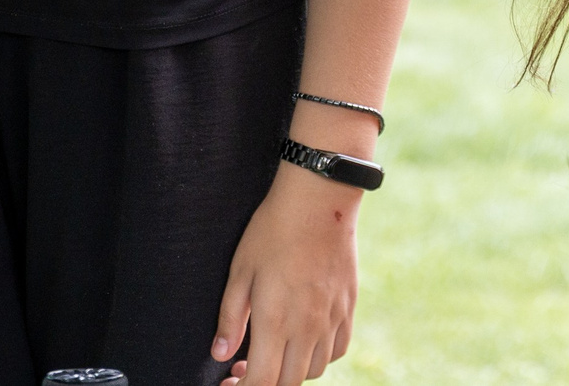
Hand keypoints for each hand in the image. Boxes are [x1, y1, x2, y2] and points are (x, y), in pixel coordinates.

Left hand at [211, 164, 359, 385]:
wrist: (319, 201)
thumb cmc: (273, 231)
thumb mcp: (241, 270)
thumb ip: (231, 317)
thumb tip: (220, 354)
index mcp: (275, 320)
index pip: (262, 382)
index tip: (230, 382)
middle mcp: (307, 327)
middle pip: (288, 383)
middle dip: (265, 383)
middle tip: (246, 367)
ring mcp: (332, 319)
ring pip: (314, 370)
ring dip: (291, 371)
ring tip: (275, 351)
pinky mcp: (348, 308)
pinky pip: (338, 350)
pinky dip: (320, 356)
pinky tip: (304, 340)